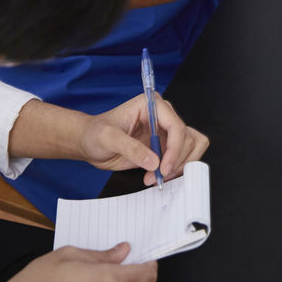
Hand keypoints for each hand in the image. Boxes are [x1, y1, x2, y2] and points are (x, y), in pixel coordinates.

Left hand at [80, 94, 208, 185]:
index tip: (164, 168)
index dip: (174, 149)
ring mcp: (165, 131)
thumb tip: (154, 162)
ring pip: (191, 147)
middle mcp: (163, 116)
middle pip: (187, 138)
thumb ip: (130, 148)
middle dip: (176, 160)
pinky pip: (182, 157)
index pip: (176, 125)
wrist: (90, 143)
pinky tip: (157, 176)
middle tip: (159, 176)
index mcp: (151, 105)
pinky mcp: (164, 146)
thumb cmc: (95, 133)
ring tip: (157, 177)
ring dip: (179, 165)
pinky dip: (175, 169)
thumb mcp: (107, 139)